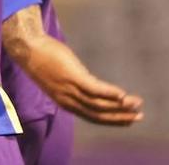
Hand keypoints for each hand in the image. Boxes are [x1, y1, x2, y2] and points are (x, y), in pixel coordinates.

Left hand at [16, 33, 143, 125]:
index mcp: (67, 103)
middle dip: (120, 117)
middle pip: (98, 115)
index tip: (128, 119)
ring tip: (136, 104)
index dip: (112, 119)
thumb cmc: (45, 59)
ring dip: (120, 106)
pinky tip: (122, 94)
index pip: (93, 117)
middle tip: (139, 117)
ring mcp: (71, 90)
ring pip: (98, 104)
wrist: (29, 48)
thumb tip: (89, 83)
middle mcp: (69, 101)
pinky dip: (110, 93)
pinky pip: (94, 90)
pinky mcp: (73, 77)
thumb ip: (75, 84)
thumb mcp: (61, 77)